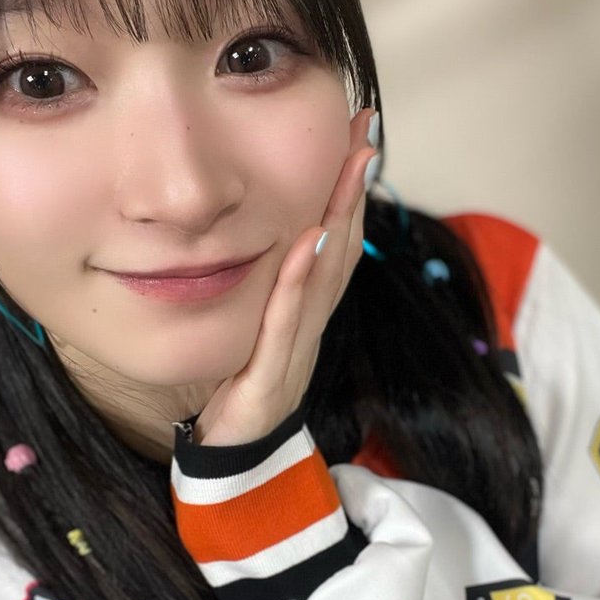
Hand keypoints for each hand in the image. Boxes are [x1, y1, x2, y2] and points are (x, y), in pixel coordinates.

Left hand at [192, 107, 377, 446]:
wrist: (234, 469)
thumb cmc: (243, 397)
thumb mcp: (261, 335)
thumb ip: (273, 294)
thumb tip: (281, 239)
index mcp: (306, 315)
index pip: (335, 244)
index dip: (349, 191)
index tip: (357, 136)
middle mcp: (309, 328)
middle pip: (341, 250)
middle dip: (353, 188)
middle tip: (365, 129)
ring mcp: (295, 353)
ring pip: (325, 279)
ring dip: (340, 218)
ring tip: (351, 164)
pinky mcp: (270, 381)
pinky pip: (286, 324)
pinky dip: (299, 281)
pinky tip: (308, 238)